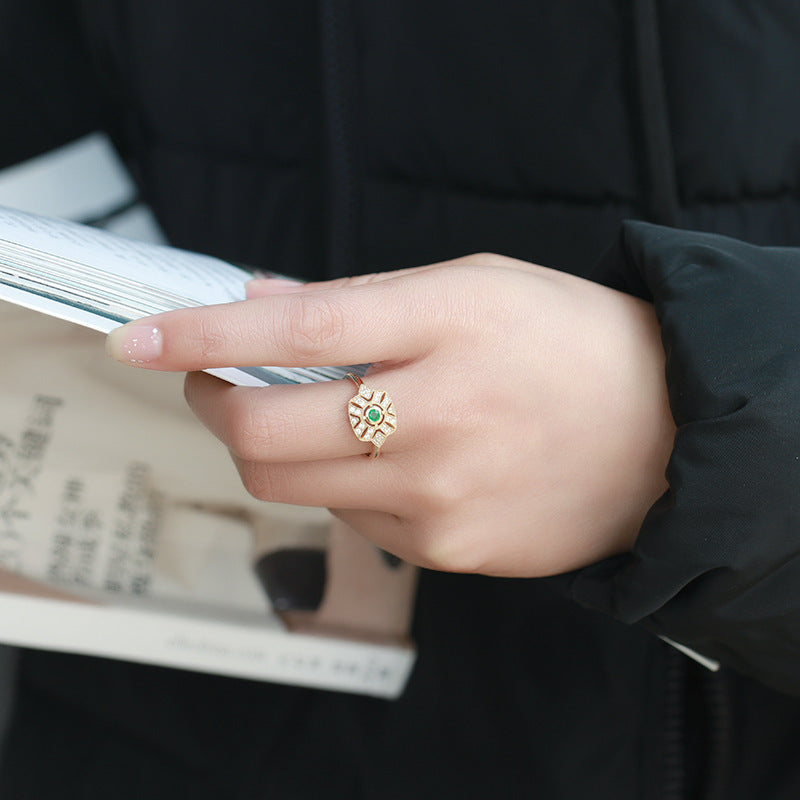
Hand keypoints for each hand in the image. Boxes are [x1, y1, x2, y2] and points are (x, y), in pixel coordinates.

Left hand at [106, 255, 674, 576]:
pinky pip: (355, 518)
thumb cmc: (568, 343)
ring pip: (297, 486)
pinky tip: (393, 460)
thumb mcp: (472, 287)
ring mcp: (442, 496)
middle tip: (214, 384)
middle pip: (267, 435)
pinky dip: (345, 483)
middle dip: (216, 408)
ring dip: (275, 446)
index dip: (203, 335)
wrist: (662, 432)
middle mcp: (439, 416)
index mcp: (447, 324)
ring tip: (314, 415)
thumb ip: (359, 298)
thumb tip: (260, 306)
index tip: (139, 337)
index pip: (295, 329)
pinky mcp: (449, 549)